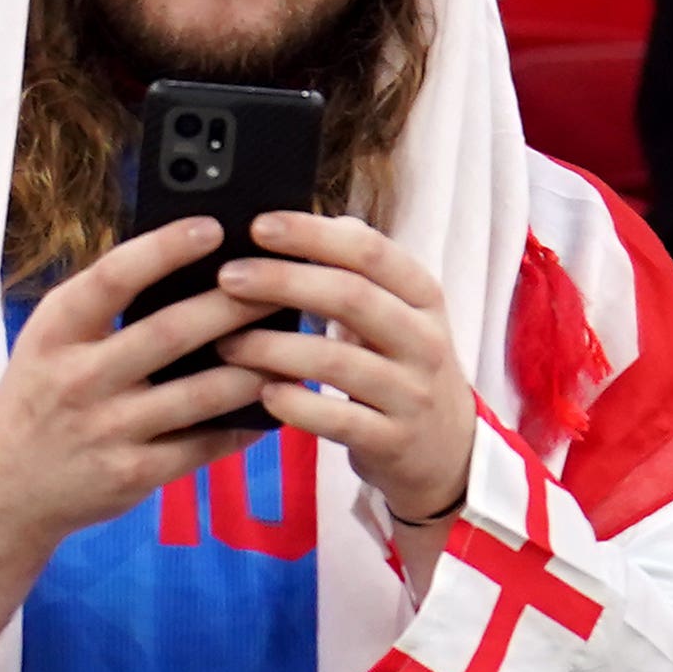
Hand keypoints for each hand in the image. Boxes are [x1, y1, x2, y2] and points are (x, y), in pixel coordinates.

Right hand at [0, 215, 274, 596]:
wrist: (2, 488)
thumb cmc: (40, 398)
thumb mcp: (50, 343)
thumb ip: (102, 310)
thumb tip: (187, 269)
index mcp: (55, 332)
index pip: (112, 278)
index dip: (163, 249)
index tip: (212, 227)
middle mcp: (78, 378)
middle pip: (170, 333)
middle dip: (234, 306)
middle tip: (283, 284)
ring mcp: (106, 430)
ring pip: (201, 393)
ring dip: (254, 368)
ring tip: (295, 347)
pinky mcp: (132, 474)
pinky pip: (204, 445)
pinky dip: (245, 424)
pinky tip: (273, 405)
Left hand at [217, 210, 479, 524]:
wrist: (446, 450)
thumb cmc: (399, 364)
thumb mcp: (396, 312)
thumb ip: (355, 270)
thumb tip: (298, 222)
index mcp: (423, 297)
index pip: (371, 252)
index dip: (313, 234)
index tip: (258, 225)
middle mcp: (425, 341)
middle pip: (351, 298)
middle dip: (283, 282)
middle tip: (227, 277)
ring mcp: (412, 393)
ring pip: (337, 362)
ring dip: (272, 348)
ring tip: (226, 343)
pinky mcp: (393, 441)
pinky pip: (337, 420)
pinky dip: (295, 404)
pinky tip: (262, 393)